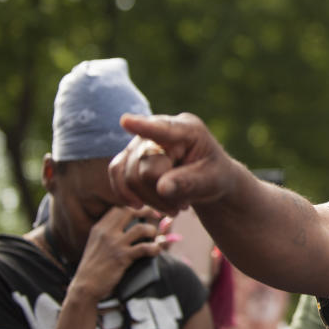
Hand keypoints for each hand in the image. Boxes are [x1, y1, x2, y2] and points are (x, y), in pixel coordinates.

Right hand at [71, 205, 163, 301]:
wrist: (85, 287)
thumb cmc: (94, 267)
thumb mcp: (97, 245)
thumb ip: (112, 233)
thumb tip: (137, 224)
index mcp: (99, 228)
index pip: (119, 208)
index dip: (135, 206)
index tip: (146, 209)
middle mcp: (106, 232)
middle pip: (130, 211)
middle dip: (148, 211)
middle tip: (158, 215)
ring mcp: (114, 244)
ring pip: (141, 229)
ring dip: (152, 231)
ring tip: (154, 237)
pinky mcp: (122, 257)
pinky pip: (144, 247)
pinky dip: (155, 248)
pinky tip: (156, 250)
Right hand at [109, 113, 236, 214]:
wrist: (205, 178)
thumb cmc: (212, 176)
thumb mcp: (212, 181)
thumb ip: (189, 183)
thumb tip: (162, 188)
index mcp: (188, 129)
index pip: (165, 130)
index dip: (144, 127)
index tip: (126, 122)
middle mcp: (159, 127)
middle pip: (145, 167)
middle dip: (161, 194)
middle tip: (183, 206)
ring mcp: (141, 140)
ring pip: (128, 175)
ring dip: (149, 199)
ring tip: (173, 207)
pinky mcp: (128, 153)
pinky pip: (116, 174)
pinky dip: (126, 195)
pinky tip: (141, 205)